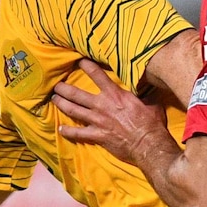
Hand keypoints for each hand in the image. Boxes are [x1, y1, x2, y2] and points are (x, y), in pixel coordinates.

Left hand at [52, 59, 167, 163]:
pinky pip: (78, 133)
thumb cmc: (151, 123)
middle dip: (64, 88)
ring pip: (73, 110)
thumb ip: (146, 91)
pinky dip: (68, 131)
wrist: (148, 144)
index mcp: (115, 94)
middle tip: (56, 84)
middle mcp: (102, 105)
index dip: (86, 66)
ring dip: (61, 104)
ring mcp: (97, 121)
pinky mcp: (97, 136)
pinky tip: (60, 129)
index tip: (79, 61)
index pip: (97, 75)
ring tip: (54, 99)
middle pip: (77, 94)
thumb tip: (151, 82)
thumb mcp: (151, 102)